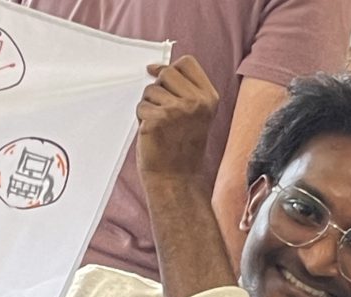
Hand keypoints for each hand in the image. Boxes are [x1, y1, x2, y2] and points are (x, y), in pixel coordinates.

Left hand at [135, 55, 218, 180]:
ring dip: (148, 107)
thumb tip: (153, 67)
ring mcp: (177, 110)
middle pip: (166, 73)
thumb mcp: (194, 114)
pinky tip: (152, 133)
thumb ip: (182, 90)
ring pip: (150, 91)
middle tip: (162, 112)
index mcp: (209, 98)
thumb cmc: (181, 148)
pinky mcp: (157, 120)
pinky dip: (141, 119)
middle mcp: (196, 102)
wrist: (176, 179)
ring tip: (160, 127)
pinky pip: (140, 107)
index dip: (169, 67)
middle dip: (157, 89)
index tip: (158, 77)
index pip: (186, 63)